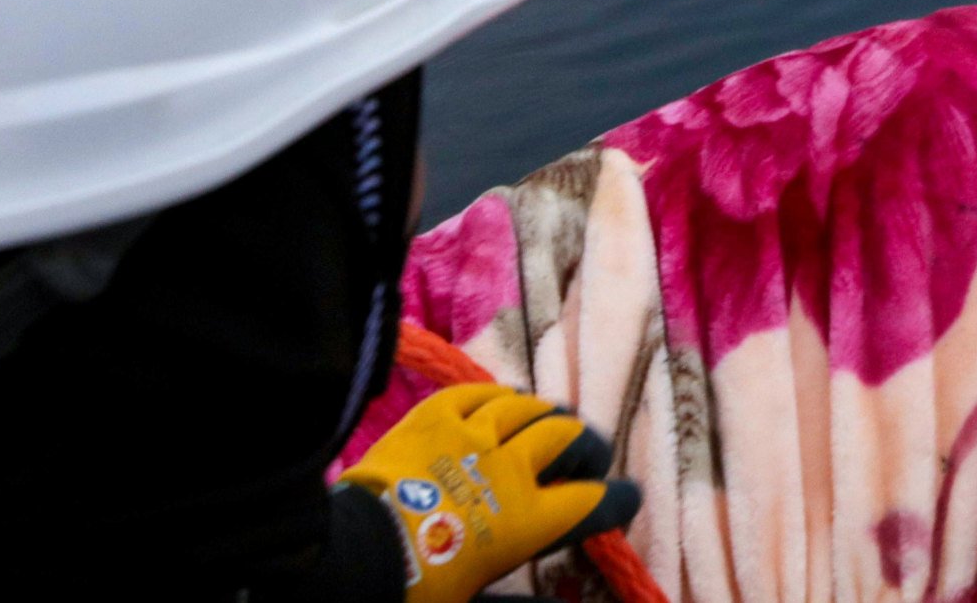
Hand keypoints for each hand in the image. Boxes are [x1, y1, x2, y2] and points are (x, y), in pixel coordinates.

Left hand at [339, 380, 638, 602]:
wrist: (350, 554)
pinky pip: (478, 393)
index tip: (626, 497)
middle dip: (586, 448)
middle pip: (567, 439)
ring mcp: (472, 434)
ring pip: (526, 407)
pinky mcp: (435, 416)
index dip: (617, 499)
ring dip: (546, 415)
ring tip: (551, 420)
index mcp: (527, 520)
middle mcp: (510, 469)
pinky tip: (502, 399)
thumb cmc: (416, 589)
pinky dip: (498, 396)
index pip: (592, 501)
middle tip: (589, 458)